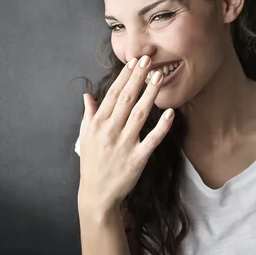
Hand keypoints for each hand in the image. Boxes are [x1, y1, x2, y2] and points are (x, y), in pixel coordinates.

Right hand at [77, 55, 173, 215]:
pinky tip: (171, 112)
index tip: (134, 61)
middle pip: (126, 98)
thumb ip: (88, 114)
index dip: (124, 76)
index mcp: (98, 124)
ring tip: (159, 76)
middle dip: (138, 78)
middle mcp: (110, 131)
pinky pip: (152, 139)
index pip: (112, 94)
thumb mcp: (85, 137)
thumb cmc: (92, 163)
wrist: (97, 194)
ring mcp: (124, 144)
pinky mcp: (137, 158)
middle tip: (149, 60)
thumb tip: (87, 95)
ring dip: (150, 94)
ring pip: (139, 114)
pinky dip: (162, 126)